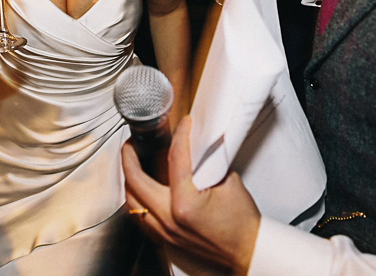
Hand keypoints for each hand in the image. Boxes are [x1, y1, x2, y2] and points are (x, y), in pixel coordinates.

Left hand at [122, 117, 259, 274]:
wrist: (247, 250)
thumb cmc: (241, 223)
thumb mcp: (228, 183)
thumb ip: (210, 162)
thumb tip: (199, 144)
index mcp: (186, 203)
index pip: (175, 159)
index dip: (180, 136)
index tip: (184, 125)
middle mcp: (170, 219)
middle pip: (136, 181)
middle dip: (129, 157)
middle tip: (131, 144)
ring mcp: (165, 231)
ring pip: (132, 201)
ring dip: (129, 179)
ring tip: (131, 164)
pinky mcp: (165, 239)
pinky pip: (139, 218)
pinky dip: (135, 201)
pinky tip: (138, 190)